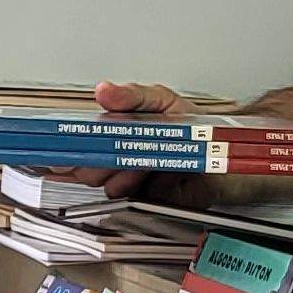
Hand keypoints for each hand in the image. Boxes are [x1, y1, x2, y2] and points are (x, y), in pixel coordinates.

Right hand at [44, 80, 191, 199]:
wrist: (226, 155)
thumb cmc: (194, 127)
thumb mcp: (162, 100)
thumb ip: (131, 96)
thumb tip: (103, 90)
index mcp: (114, 135)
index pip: (80, 143)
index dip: (70, 146)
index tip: (66, 145)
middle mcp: (117, 161)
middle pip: (87, 169)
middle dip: (101, 160)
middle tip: (119, 151)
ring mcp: (131, 184)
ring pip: (109, 187)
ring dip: (126, 173)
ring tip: (147, 161)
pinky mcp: (148, 202)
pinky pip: (136, 200)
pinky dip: (149, 185)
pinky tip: (160, 175)